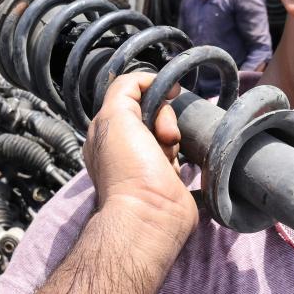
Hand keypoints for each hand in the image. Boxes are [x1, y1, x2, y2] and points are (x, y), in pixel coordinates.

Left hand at [83, 72, 197, 245]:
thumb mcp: (114, 116)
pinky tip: (179, 162)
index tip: (167, 93)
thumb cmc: (128, 166)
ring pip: (170, 129)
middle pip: (155, 111)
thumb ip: (124, 89)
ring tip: (171, 151)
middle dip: (164, 117)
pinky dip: (185, 151)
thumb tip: (147, 80)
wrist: (150, 213)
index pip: (132, 95)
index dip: (150, 91)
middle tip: (164, 135)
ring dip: (174, 135)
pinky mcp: (170, 175)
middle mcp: (126, 144)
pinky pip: (182, 151)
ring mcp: (148, 160)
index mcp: (108, 130)